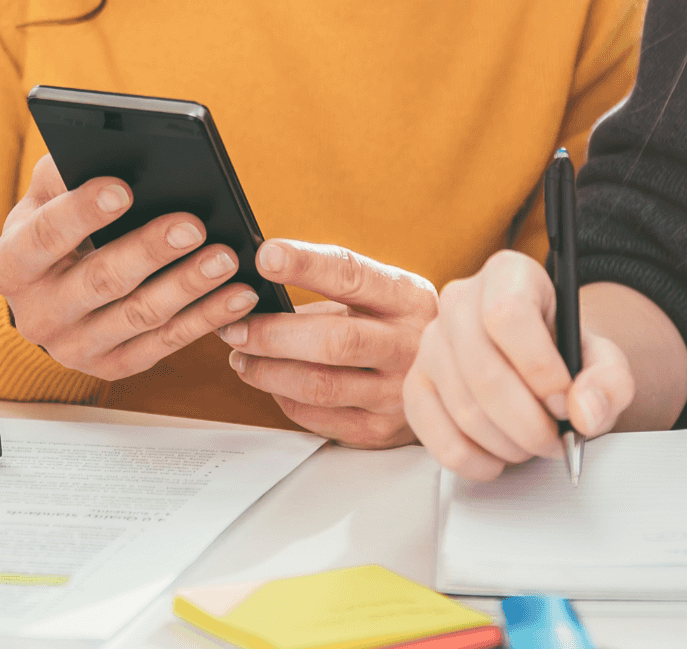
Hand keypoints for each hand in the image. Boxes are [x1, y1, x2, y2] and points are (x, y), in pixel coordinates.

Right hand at [0, 155, 258, 379]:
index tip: (124, 189)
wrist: (52, 291)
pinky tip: (237, 296)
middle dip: (149, 250)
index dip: (82, 213)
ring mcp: (73, 348)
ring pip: (138, 316)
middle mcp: (36, 315)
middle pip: (99, 281)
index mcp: (10, 266)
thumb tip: (112, 152)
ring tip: (226, 258)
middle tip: (192, 225)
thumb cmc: (57, 227)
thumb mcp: (47, 196)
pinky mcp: (112, 367)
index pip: (44, 237)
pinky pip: (165, 345)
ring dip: (188, 286)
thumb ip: (66, 172)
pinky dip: (206, 318)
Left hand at [217, 240, 437, 447]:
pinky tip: (272, 383)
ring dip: (267, 371)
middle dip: (272, 334)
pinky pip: (318, 417)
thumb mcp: (380, 298)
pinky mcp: (380, 431)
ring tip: (241, 357)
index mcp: (409, 298)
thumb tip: (260, 290)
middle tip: (234, 327)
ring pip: (319, 385)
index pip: (352, 275)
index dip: (305, 265)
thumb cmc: (395, 329)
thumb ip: (330, 292)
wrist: (452, 382)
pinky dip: (284, 398)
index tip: (264, 256)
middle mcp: (411, 346)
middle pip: (333, 340)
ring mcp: (398, 393)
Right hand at [402, 250, 632, 478]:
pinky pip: (433, 433)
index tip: (563, 399)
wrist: (536, 364)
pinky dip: (473, 459)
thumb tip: (585, 412)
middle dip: (528, 423)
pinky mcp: (415, 384)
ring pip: (463, 408)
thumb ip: (611, 382)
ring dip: (507, 444)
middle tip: (555, 440)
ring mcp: (430, 343)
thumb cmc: (563, 355)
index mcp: (508, 274)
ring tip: (532, 444)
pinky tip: (498, 457)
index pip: (508, 315)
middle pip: (484, 371)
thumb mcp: (603, 360)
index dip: (539, 368)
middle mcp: (459, 301)